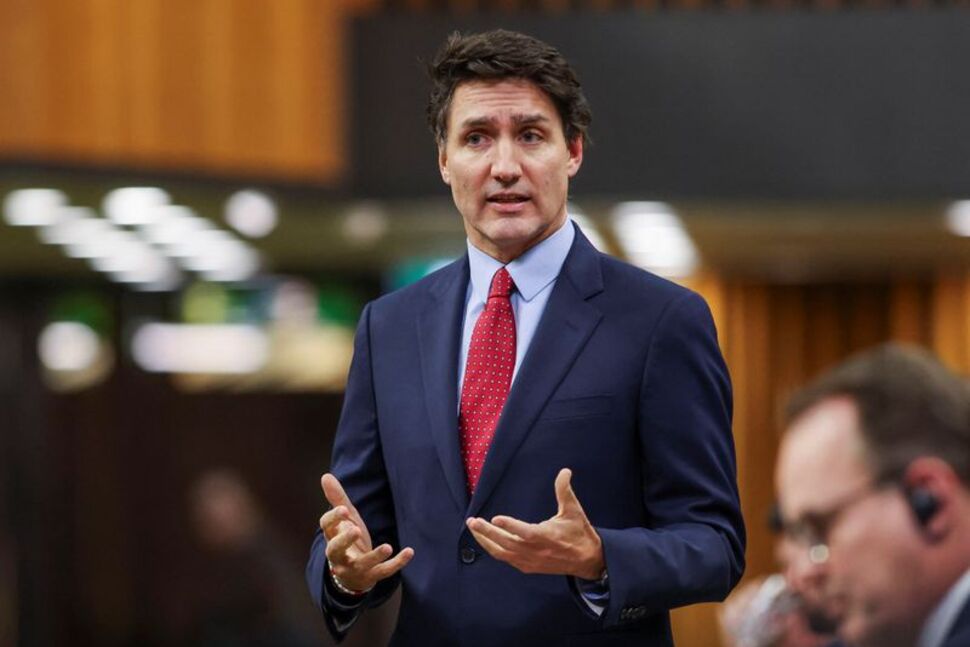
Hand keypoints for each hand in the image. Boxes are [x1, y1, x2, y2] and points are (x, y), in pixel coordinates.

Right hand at [319, 473, 413, 592]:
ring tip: (387, 547)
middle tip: (355, 529)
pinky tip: (409, 551)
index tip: (344, 510)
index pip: (327, 527)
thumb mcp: (345, 520)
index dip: (334, 519)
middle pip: (335, 549)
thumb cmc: (348, 541)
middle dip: (344, 541)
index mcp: (332, 537)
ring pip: (361, 564)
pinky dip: (397, 563)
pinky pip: (384, 571)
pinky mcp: (372, 576)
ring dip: (374, 556)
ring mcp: (355, 568)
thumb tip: (325, 475)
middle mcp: (339, 555)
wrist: (353, 575)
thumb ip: (337, 499)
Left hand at [465, 468, 604, 579]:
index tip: (494, 518)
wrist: (587, 560)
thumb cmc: (579, 533)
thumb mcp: (573, 510)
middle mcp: (536, 551)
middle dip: (486, 533)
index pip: (525, 532)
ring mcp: (530, 561)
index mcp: (547, 537)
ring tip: (473, 528)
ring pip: (502, 553)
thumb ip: (565, 490)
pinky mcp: (528, 567)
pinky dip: (494, 549)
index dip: (510, 526)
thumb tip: (565, 471)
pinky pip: (506, 559)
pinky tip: (486, 540)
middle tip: (472, 521)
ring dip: (486, 541)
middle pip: (506, 544)